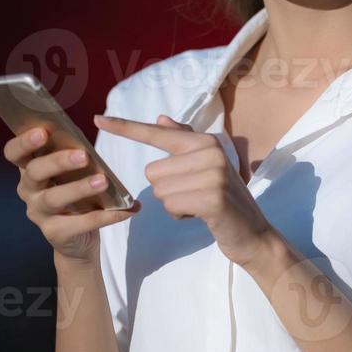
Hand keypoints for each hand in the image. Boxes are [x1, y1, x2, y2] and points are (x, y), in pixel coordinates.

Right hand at [4, 127, 139, 266]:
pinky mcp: (55, 233)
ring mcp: (39, 213)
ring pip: (54, 198)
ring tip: (103, 181)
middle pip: (35, 172)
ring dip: (79, 188)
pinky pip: (80, 223)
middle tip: (83, 155)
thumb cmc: (76, 194)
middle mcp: (28, 190)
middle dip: (58, 161)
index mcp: (30, 169)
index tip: (42, 132)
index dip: (24, 142)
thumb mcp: (73, 173)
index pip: (14, 153)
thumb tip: (99, 123)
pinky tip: (126, 210)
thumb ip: (75, 153)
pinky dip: (105, 216)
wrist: (78, 239)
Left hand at [94, 113, 277, 267]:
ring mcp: (213, 174)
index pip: (156, 133)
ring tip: (200, 204)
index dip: (125, 127)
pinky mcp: (212, 198)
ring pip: (160, 191)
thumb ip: (183, 141)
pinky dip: (181, 215)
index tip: (97, 119)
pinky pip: (171, 205)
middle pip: (153, 172)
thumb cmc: (224, 199)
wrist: (254, 233)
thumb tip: (160, 118)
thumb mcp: (205, 166)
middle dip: (167, 190)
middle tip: (195, 195)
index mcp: (205, 141)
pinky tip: (202, 214)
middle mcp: (210, 152)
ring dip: (174, 204)